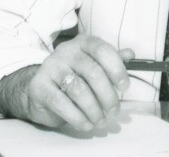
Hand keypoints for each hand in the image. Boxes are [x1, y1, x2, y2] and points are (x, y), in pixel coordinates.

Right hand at [0, 35, 133, 130]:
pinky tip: (86, 124)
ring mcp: (51, 67)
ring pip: (78, 90)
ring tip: (101, 121)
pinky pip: (61, 103)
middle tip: (114, 111)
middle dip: (108, 95)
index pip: (102, 50)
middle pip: (92, 72)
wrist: (38, 88)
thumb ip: (111, 60)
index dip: (116, 68)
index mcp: (83, 43)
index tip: (125, 87)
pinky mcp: (39, 86)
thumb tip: (130, 54)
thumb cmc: (73, 76)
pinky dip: (77, 117)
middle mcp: (66, 51)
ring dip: (94, 110)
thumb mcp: (93, 65)